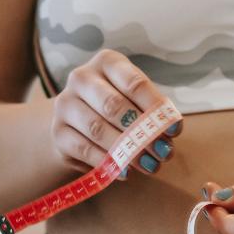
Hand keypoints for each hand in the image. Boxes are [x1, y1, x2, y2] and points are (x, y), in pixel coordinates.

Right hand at [50, 50, 181, 176]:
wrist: (76, 123)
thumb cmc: (117, 107)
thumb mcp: (136, 100)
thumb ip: (153, 112)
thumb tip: (169, 133)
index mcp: (106, 62)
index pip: (134, 83)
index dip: (156, 108)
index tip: (175, 130)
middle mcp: (81, 78)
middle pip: (113, 106)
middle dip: (141, 132)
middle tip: (162, 152)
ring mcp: (65, 104)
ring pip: (97, 129)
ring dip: (126, 151)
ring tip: (149, 165)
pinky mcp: (58, 132)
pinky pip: (84, 149)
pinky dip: (108, 162)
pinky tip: (125, 171)